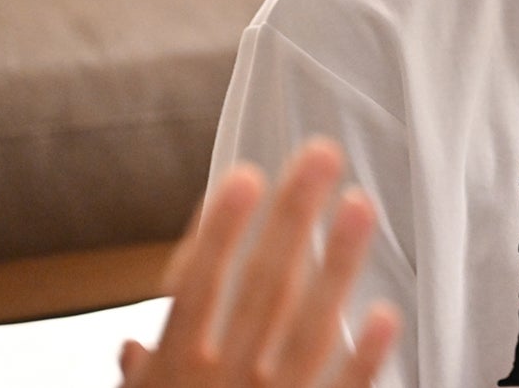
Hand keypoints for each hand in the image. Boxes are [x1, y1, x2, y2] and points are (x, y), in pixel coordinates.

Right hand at [119, 138, 400, 387]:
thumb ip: (144, 379)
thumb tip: (133, 346)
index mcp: (173, 372)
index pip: (193, 288)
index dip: (217, 230)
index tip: (246, 174)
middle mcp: (221, 383)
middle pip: (261, 286)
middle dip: (291, 215)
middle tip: (321, 153)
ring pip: (309, 328)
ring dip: (337, 264)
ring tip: (360, 204)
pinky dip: (363, 356)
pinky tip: (385, 313)